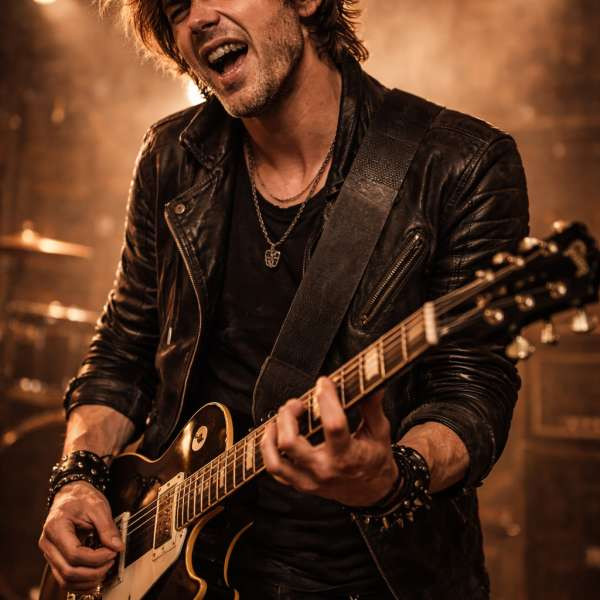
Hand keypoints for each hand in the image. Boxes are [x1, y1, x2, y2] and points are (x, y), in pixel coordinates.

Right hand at [39, 481, 122, 591]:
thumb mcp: (98, 507)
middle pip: (68, 571)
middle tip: (111, 561)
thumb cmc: (82, 498)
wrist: (71, 494)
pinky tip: (95, 577)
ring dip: (87, 580)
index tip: (113, 552)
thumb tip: (118, 547)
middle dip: (94, 571)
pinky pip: (64, 578)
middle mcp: (48, 543)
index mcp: (56, 528)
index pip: (74, 554)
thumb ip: (108, 528)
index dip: (96, 558)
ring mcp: (49, 553)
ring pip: (64, 579)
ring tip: (105, 570)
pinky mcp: (55, 558)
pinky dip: (80, 582)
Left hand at [261, 376, 398, 506]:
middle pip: (290, 443)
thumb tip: (374, 384)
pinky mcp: (301, 485)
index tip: (324, 382)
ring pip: (276, 462)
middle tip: (297, 403)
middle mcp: (325, 470)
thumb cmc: (375, 459)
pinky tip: (275, 434)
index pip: (333, 426)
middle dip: (287, 416)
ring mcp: (310, 480)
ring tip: (279, 418)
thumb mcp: (379, 432)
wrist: (371, 492)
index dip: (327, 400)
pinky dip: (269, 451)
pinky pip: (275, 471)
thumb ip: (372, 407)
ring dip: (272, 435)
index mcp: (348, 457)